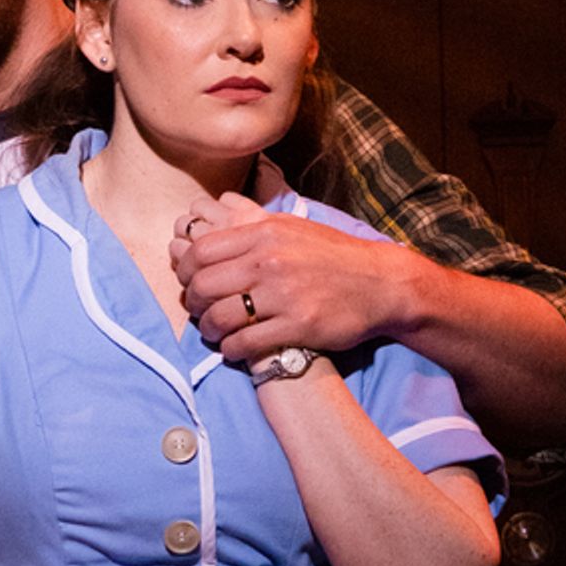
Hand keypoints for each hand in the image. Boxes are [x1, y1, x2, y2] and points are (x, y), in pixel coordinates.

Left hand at [171, 193, 407, 361]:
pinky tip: (234, 349)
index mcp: (264, 235)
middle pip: (203, 286)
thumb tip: (217, 216)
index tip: (189, 284)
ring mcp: (283, 295)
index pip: (201, 252)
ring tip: (215, 333)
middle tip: (199, 312)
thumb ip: (253, 226)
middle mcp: (269, 262)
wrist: (381, 283)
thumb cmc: (334, 256)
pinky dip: (231, 349)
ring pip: (219, 317)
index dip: (184, 273)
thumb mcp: (292, 227)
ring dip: (209, 330)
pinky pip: (245, 342)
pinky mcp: (297, 326)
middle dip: (193, 304)